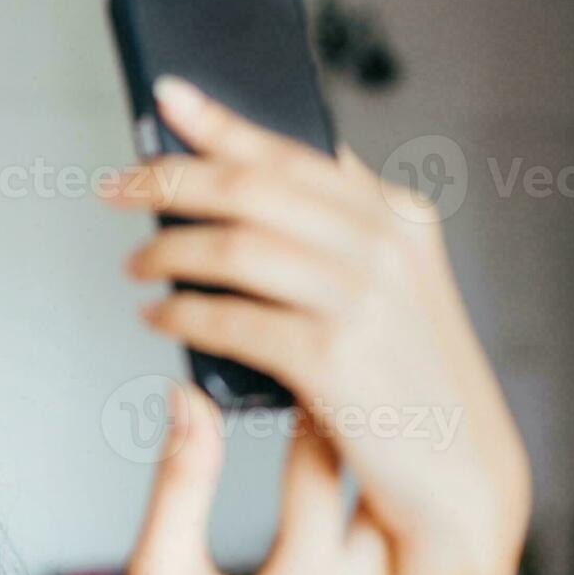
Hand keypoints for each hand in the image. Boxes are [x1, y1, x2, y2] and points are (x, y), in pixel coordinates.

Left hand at [105, 75, 531, 574]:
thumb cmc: (408, 384)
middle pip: (252, 188)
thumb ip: (342, 234)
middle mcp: (385, 246)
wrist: (457, 477)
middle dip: (170, 180)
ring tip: (136, 265)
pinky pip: (231, 319)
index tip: (166, 97)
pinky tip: (157, 317)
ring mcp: (362, 299)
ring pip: (235, 247)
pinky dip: (182, 313)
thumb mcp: (396, 291)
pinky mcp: (333, 357)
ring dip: (169, 252)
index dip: (221, 122)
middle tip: (115, 186)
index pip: (293, 151)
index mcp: (398, 218)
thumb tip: (252, 184)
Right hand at [109, 380, 390, 574]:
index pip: (319, 472)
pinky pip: (382, 547)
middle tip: (325, 363)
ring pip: (386, 516)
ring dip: (363, 464)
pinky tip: (340, 460)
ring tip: (335, 402)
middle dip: (349, 427)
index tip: (297, 353)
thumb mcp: (156, 571)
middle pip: (371, 488)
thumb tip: (189, 398)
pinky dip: (362, 501)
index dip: (306, 404)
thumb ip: (182, 481)